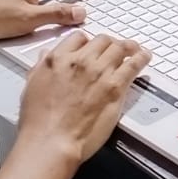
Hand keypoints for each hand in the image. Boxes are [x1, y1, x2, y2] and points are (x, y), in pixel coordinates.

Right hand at [15, 31, 150, 163]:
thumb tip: (46, 56)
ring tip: (134, 49)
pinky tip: (144, 57)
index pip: (79, 38)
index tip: (92, 47)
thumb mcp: (32, 85)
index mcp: (59, 59)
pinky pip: (134, 64)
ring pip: (120, 48)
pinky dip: (141, 58)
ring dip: (128, 47)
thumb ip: (41, 66)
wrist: (52, 140)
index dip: (87, 42)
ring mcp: (100, 72)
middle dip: (109, 43)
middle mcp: (81, 61)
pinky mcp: (115, 86)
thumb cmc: (39, 120)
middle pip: (102, 40)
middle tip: (114, 48)